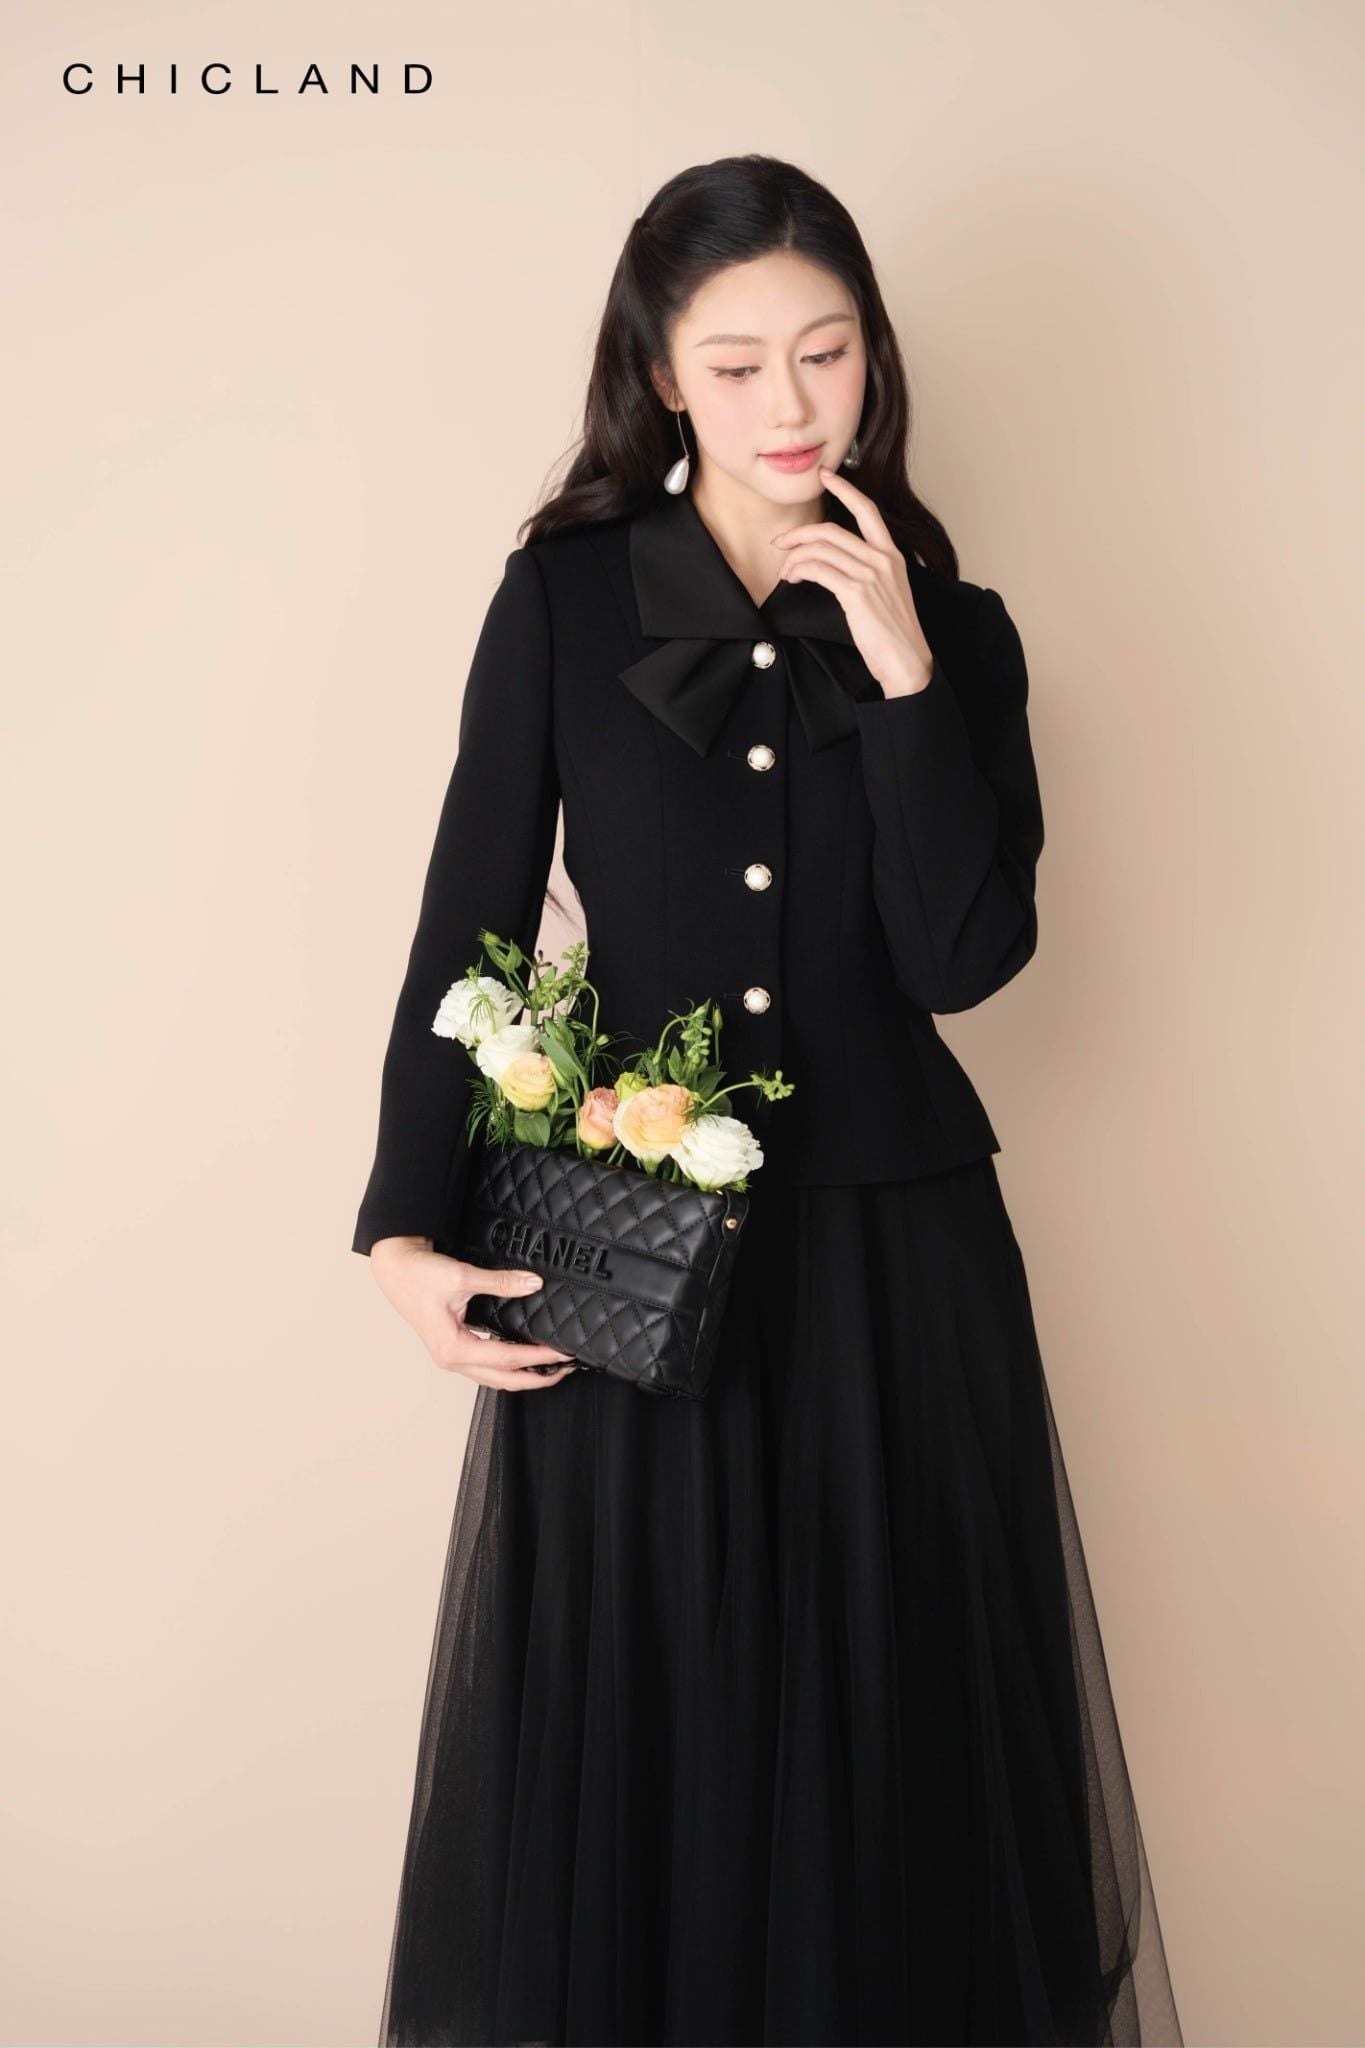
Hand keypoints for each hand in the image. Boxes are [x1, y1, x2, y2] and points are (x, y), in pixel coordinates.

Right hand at [369, 1238, 579, 1390]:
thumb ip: (500, 1282)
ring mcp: (451, 1357)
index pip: (507, 1359)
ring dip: (524, 1376)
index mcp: (454, 1348)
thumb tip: (533, 1283)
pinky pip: (485, 1367)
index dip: (538, 1358)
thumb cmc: (419, 1275)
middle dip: (537, 1378)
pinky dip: (508, 1367)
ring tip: (552, 1368)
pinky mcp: (453, 1349)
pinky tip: (524, 1359)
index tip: (563, 1353)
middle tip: (567, 1369)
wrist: (395, 1268)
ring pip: (494, 1378)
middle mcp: (452, 1360)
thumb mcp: (462, 1277)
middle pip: (503, 1379)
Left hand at [771, 466, 934, 698]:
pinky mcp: (857, 592)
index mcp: (892, 555)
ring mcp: (871, 574)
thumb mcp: (886, 594)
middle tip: (780, 543)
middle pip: (831, 531)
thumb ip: (867, 574)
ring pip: (821, 549)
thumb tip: (836, 566)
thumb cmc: (893, 634)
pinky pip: (819, 569)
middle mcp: (883, 559)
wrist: (907, 661)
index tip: (826, 476)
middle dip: (799, 534)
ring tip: (786, 572)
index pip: (868, 510)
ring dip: (795, 558)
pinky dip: (800, 570)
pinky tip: (794, 578)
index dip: (845, 489)